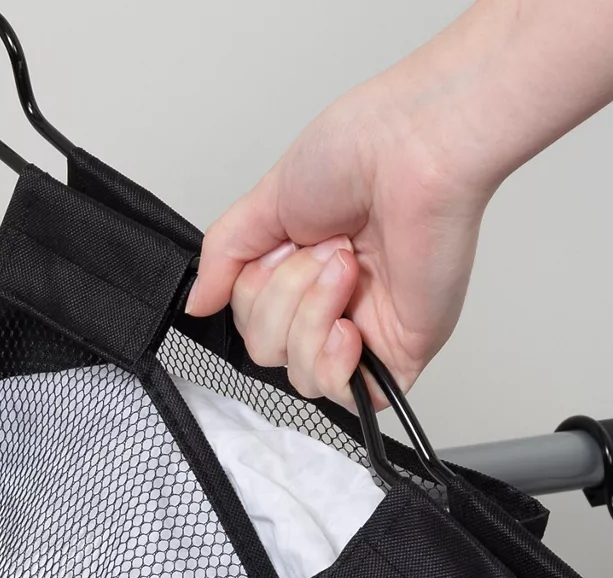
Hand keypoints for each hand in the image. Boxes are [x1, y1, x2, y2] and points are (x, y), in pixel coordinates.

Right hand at [187, 70, 494, 408]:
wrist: (416, 148)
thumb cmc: (362, 150)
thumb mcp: (265, 202)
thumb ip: (223, 258)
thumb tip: (196, 305)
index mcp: (301, 271)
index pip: (249, 321)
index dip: (253, 291)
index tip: (283, 245)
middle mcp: (332, 303)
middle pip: (266, 351)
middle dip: (282, 298)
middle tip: (324, 250)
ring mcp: (365, 330)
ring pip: (299, 375)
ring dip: (309, 316)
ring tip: (346, 266)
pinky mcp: (400, 351)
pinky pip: (347, 394)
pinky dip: (333, 362)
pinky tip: (348, 322)